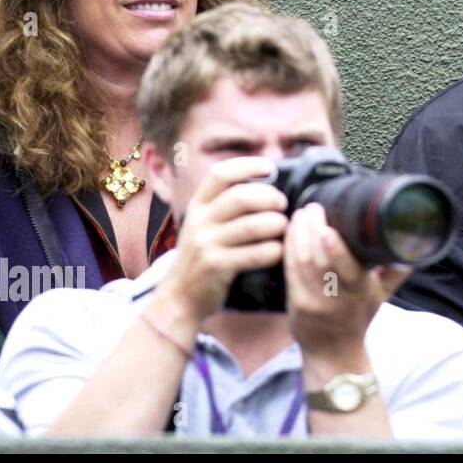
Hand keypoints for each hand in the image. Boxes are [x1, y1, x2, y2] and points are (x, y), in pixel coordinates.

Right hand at [152, 156, 288, 329]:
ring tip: (283, 227)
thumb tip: (266, 182)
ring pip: (251, 226)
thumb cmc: (203, 256)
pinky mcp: (216, 267)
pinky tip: (279, 251)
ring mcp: (205, 244)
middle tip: (283, 204)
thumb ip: (226, 205)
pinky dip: (273, 251)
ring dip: (276, 224)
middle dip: (270, 197)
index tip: (270, 167)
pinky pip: (254, 254)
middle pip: (241, 197)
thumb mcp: (205, 225)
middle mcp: (199, 221)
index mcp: (198, 206)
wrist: (179, 297)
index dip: (247, 165)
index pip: (220, 174)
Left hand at [284, 202, 411, 362]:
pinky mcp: (296, 303)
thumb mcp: (382, 296)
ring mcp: (313, 302)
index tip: (330, 227)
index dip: (336, 249)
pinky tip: (292, 231)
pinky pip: (290, 270)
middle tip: (314, 209)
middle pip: (319, 261)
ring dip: (299, 235)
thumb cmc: (359, 318)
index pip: (348, 271)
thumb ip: (395, 271)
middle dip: (313, 231)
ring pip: (302, 263)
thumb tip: (413, 246)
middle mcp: (336, 299)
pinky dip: (290, 247)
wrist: (335, 351)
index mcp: (360, 293)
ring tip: (303, 214)